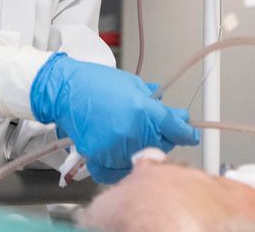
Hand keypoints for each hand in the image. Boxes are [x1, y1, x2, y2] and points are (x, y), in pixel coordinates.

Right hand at [29, 53, 199, 182]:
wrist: (64, 89)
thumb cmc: (96, 82)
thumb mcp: (132, 84)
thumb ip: (154, 102)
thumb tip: (175, 114)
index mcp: (144, 110)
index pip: (176, 129)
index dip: (186, 133)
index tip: (190, 135)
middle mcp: (132, 131)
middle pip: (161, 146)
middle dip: (161, 138)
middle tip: (150, 128)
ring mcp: (115, 147)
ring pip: (139, 160)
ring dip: (139, 151)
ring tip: (127, 136)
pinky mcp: (98, 157)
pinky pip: (115, 172)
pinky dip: (117, 167)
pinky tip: (117, 155)